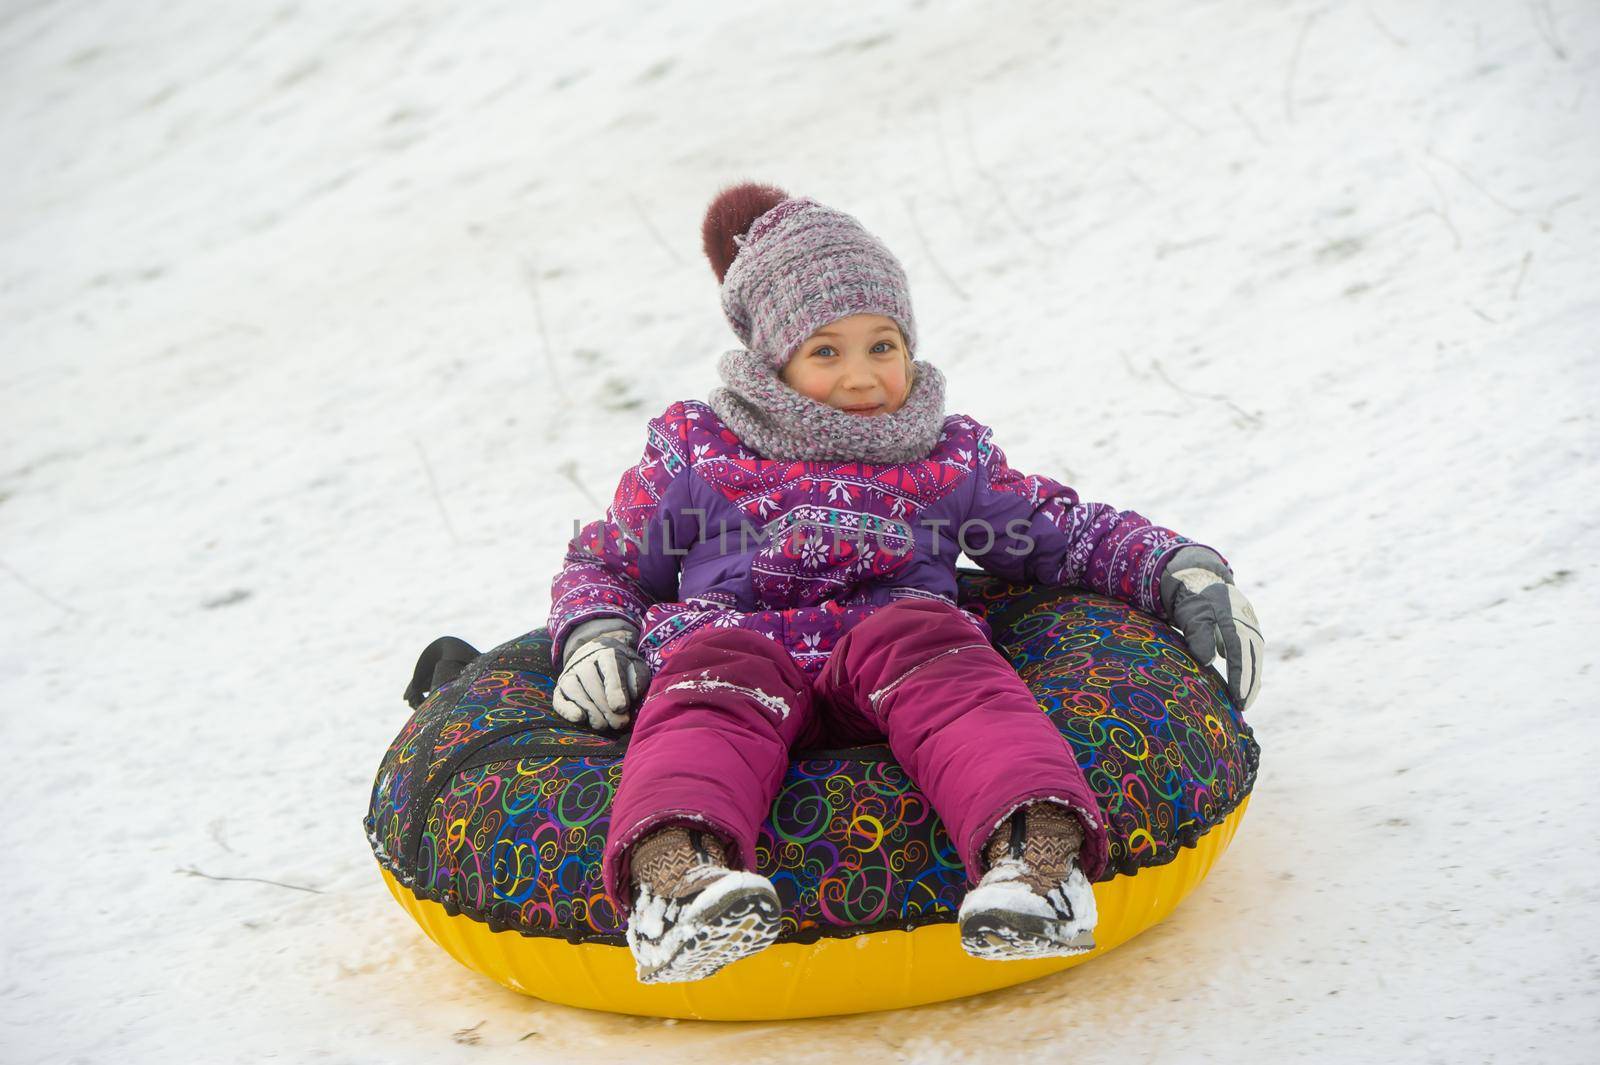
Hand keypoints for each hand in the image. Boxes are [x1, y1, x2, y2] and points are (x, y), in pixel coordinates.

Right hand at [553, 619, 651, 730]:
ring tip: (603, 725)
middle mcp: (584, 661)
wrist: (596, 656)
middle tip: (618, 724)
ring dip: (589, 710)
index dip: (615, 688)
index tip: (621, 707)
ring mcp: (570, 674)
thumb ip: (637, 678)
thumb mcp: (634, 667)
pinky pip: (559, 699)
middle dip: (605, 706)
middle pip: (592, 682)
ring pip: (575, 690)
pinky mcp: (560, 688)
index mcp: (606, 653)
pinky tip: (579, 718)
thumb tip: (631, 693)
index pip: (610, 668)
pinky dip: (566, 710)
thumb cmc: (621, 667)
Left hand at [1159, 547, 1263, 711]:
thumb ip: (1199, 635)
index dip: (1239, 676)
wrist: (1202, 580)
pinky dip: (1249, 670)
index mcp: (1234, 618)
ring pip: (1255, 657)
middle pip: (1252, 657)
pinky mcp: (1249, 630)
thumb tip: (1208, 661)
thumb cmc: (1193, 599)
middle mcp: (1247, 622)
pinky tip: (1245, 686)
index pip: (1240, 652)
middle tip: (1242, 705)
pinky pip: (1252, 654)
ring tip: (1245, 701)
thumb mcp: (1191, 614)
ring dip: (1252, 679)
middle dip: (1249, 683)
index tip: (1238, 697)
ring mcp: (1251, 626)